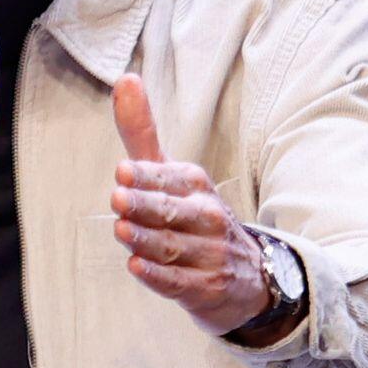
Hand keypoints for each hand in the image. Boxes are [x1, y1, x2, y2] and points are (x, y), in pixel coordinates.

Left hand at [108, 74, 270, 335]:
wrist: (249, 276)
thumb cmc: (195, 216)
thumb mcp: (171, 173)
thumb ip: (142, 132)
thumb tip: (125, 79)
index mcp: (195, 184)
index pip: (169, 178)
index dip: (146, 176)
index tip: (123, 170)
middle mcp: (206, 216)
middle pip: (171, 211)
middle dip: (145, 205)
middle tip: (118, 198)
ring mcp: (209, 254)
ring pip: (172, 246)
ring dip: (146, 240)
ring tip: (121, 230)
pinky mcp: (207, 288)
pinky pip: (179, 282)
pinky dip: (158, 276)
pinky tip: (136, 268)